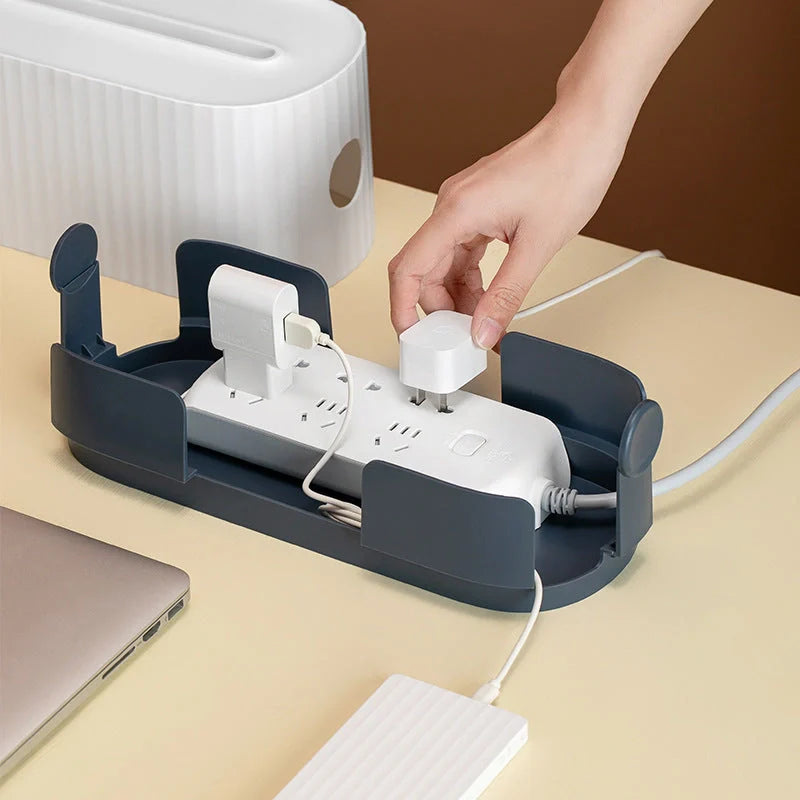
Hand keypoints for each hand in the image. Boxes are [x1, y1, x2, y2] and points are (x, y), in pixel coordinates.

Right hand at [388, 97, 628, 349]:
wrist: (588, 131)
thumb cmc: (569, 167)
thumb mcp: (537, 247)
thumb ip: (506, 297)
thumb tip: (484, 331)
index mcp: (457, 211)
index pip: (408, 268)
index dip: (402, 308)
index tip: (412, 337)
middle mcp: (452, 206)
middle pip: (423, 271)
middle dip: (438, 310)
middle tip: (459, 339)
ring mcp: (463, 206)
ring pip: (443, 265)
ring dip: (456, 298)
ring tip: (479, 323)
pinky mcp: (478, 208)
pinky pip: (461, 253)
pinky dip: (470, 280)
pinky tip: (486, 298)